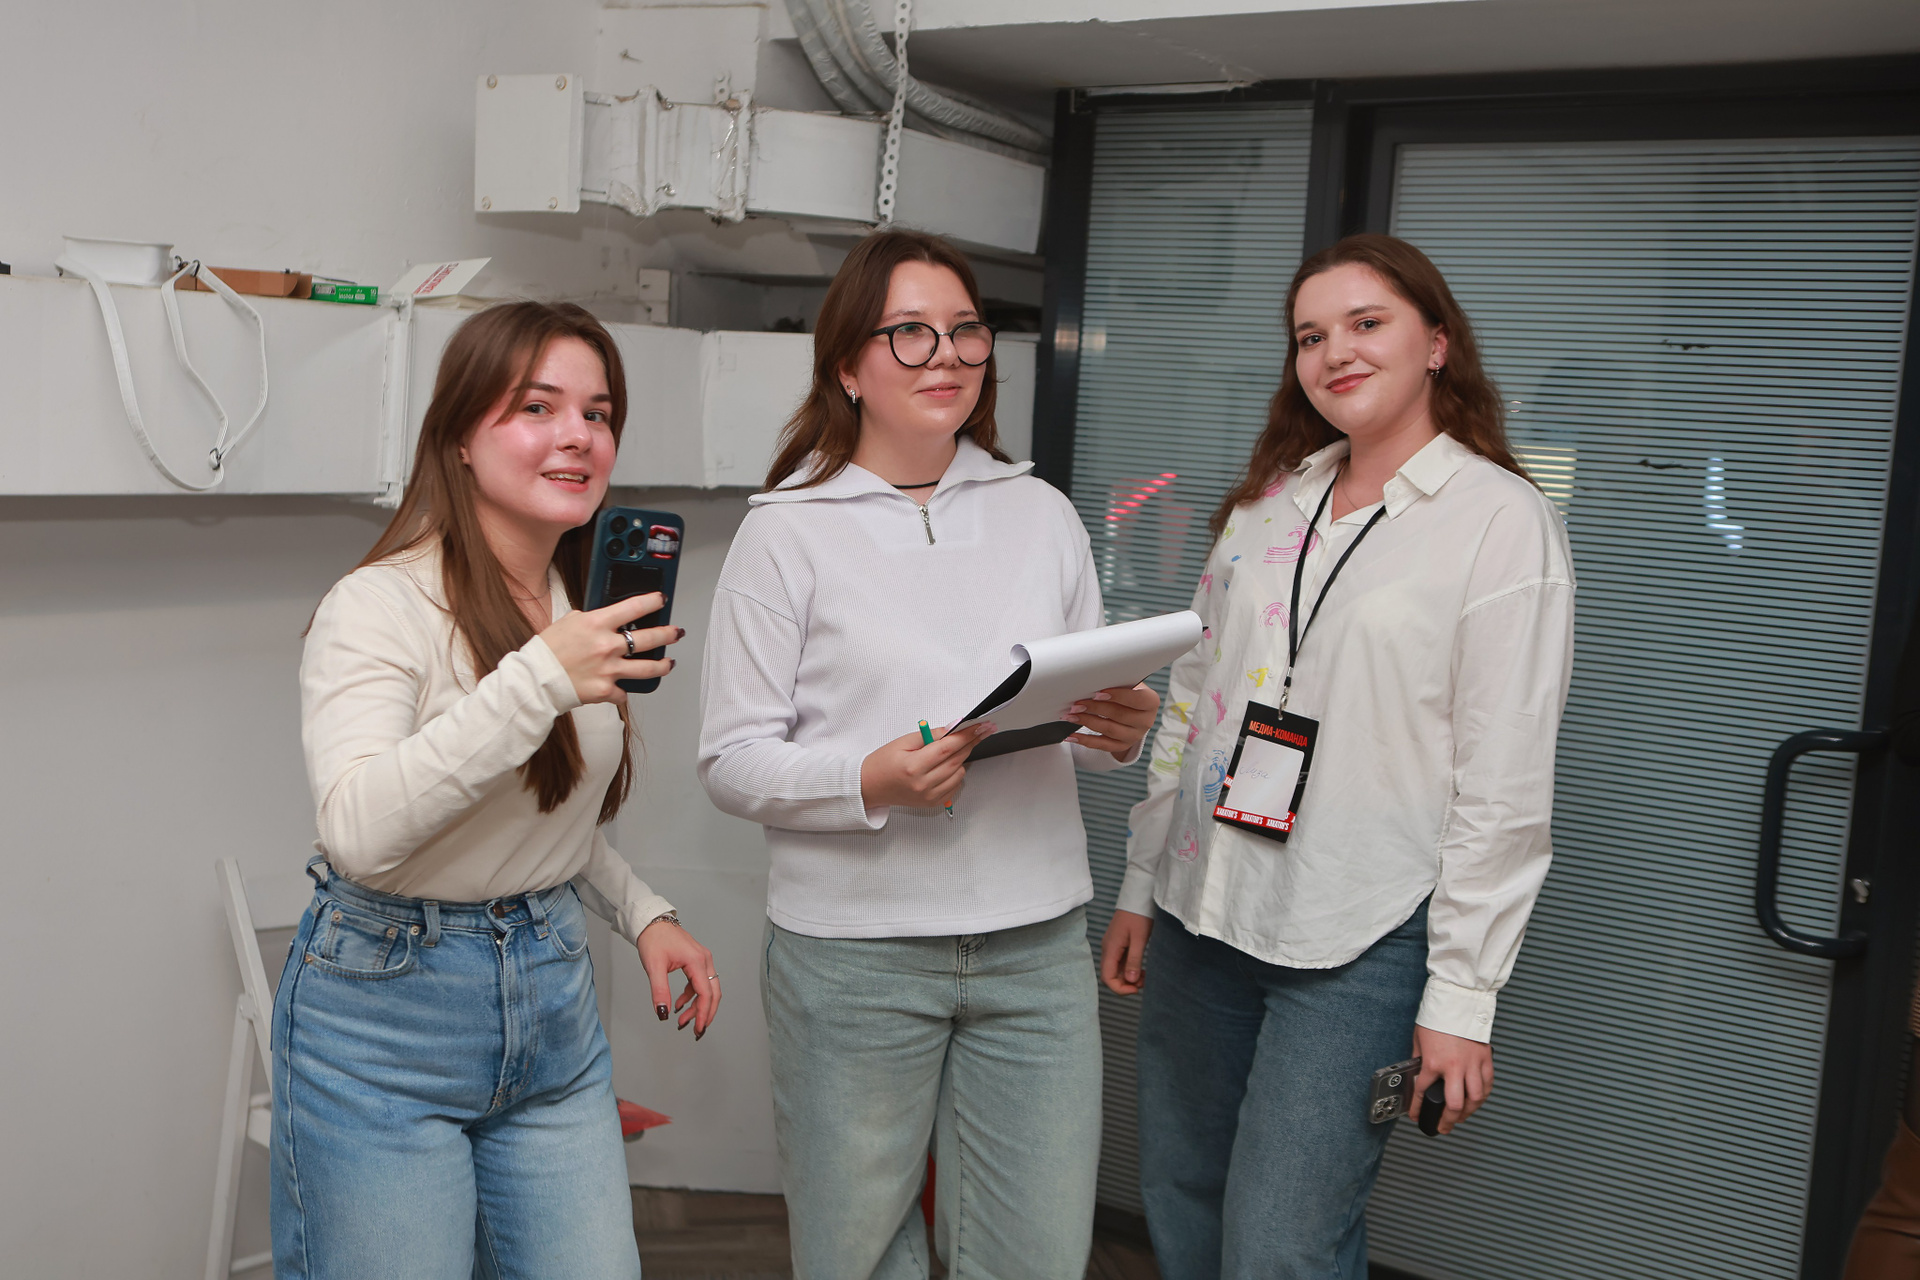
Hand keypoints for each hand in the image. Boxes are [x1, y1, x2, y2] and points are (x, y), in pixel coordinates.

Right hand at [540, 592, 683, 705]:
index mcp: (596, 624)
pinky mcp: (605, 691)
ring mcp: (608, 670)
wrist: (534, 680)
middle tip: (676, 632)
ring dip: (663, 665)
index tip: (661, 599)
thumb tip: (605, 618)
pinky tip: (623, 688)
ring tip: (669, 663)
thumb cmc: (547, 651)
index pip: (634, 607)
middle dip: (668, 633)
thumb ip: (590, 619)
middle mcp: (606, 646)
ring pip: (648, 668)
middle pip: (650, 638)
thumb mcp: (568, 622)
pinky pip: (623, 693)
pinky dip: (622, 691)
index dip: (652, 601)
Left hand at [636, 917, 719, 1038]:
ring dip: (697, 1006)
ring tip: (682, 1020)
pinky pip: (700, 983)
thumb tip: (663, 1013)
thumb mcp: (654, 967)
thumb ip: (660, 991)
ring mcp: (702, 960)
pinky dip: (692, 996)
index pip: (705, 993)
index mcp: (696, 961)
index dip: (702, 1013)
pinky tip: (679, 1004)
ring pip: (708, 989)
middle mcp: (704, 960)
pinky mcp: (696, 960)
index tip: (697, 1029)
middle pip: (713, 993)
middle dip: (705, 1013)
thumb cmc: (654, 939)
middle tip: (696, 1030)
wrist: (651, 922)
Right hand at [859, 722, 993, 810]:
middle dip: (969, 744)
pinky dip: (955, 773)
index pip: (948, 748)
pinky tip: (943, 767)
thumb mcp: (903, 741)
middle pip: (957, 760)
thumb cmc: (882, 763)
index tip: (980, 726)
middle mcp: (923, 784)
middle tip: (977, 732)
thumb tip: (953, 727)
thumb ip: (930, 734)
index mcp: (914, 766)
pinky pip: (955, 785)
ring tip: (946, 752)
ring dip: (960, 759)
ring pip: (959, 773)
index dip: (966, 735)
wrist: (870, 786)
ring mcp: (929, 796)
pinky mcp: (932, 803)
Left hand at [1065, 683, 1159, 757]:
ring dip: (1087, 722)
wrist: (1133, 711)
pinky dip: (1085, 740)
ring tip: (1072, 715)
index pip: (1137, 700)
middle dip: (1095, 708)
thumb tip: (1094, 681)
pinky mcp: (1121, 746)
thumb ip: (1118, 683)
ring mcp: (1134, 736)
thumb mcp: (1129, 685)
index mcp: (1150, 702)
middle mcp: (1145, 721)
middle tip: (1077, 704)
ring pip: (1109, 730)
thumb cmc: (1128, 693)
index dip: (1117, 696)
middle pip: (1119, 715)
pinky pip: (1102, 745)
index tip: (1098, 693)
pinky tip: (1072, 736)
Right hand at [1100, 909, 1153, 994]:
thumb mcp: (1139, 939)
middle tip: (1143, 982)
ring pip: (1116, 971)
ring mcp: (1113, 947)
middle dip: (1125, 984)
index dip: (1120, 988)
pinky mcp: (1119, 945)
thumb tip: (1130, 981)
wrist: (1138, 898)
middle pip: (1110, 976)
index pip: (1107, 978)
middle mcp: (1108, 950)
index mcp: (1110, 949)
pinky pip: (1121, 963)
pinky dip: (1130, 970)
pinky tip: (1141, 969)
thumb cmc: (1139, 916)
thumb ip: (1134, 960)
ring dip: (1128, 978)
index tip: (1136, 989)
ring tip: (1144, 976)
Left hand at [1411, 1024, 1493, 1134]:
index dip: (1417, 1107)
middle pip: (1455, 1105)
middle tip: (1443, 1126)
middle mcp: (1454, 1067)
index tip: (1416, 1114)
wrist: (1457, 1001)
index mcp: (1434, 1062)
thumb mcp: (1419, 1039)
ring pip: (1476, 1099)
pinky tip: (1478, 1100)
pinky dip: (1483, 1095)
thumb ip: (1420, 1059)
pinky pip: (1488, 1084)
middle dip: (1448, 1121)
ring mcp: (1472, 1064)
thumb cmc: (1438, 1017)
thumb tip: (1419, 1072)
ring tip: (1462, 1117)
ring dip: (1468, 1112)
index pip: (1422, 1092)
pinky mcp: (1485, 1058)